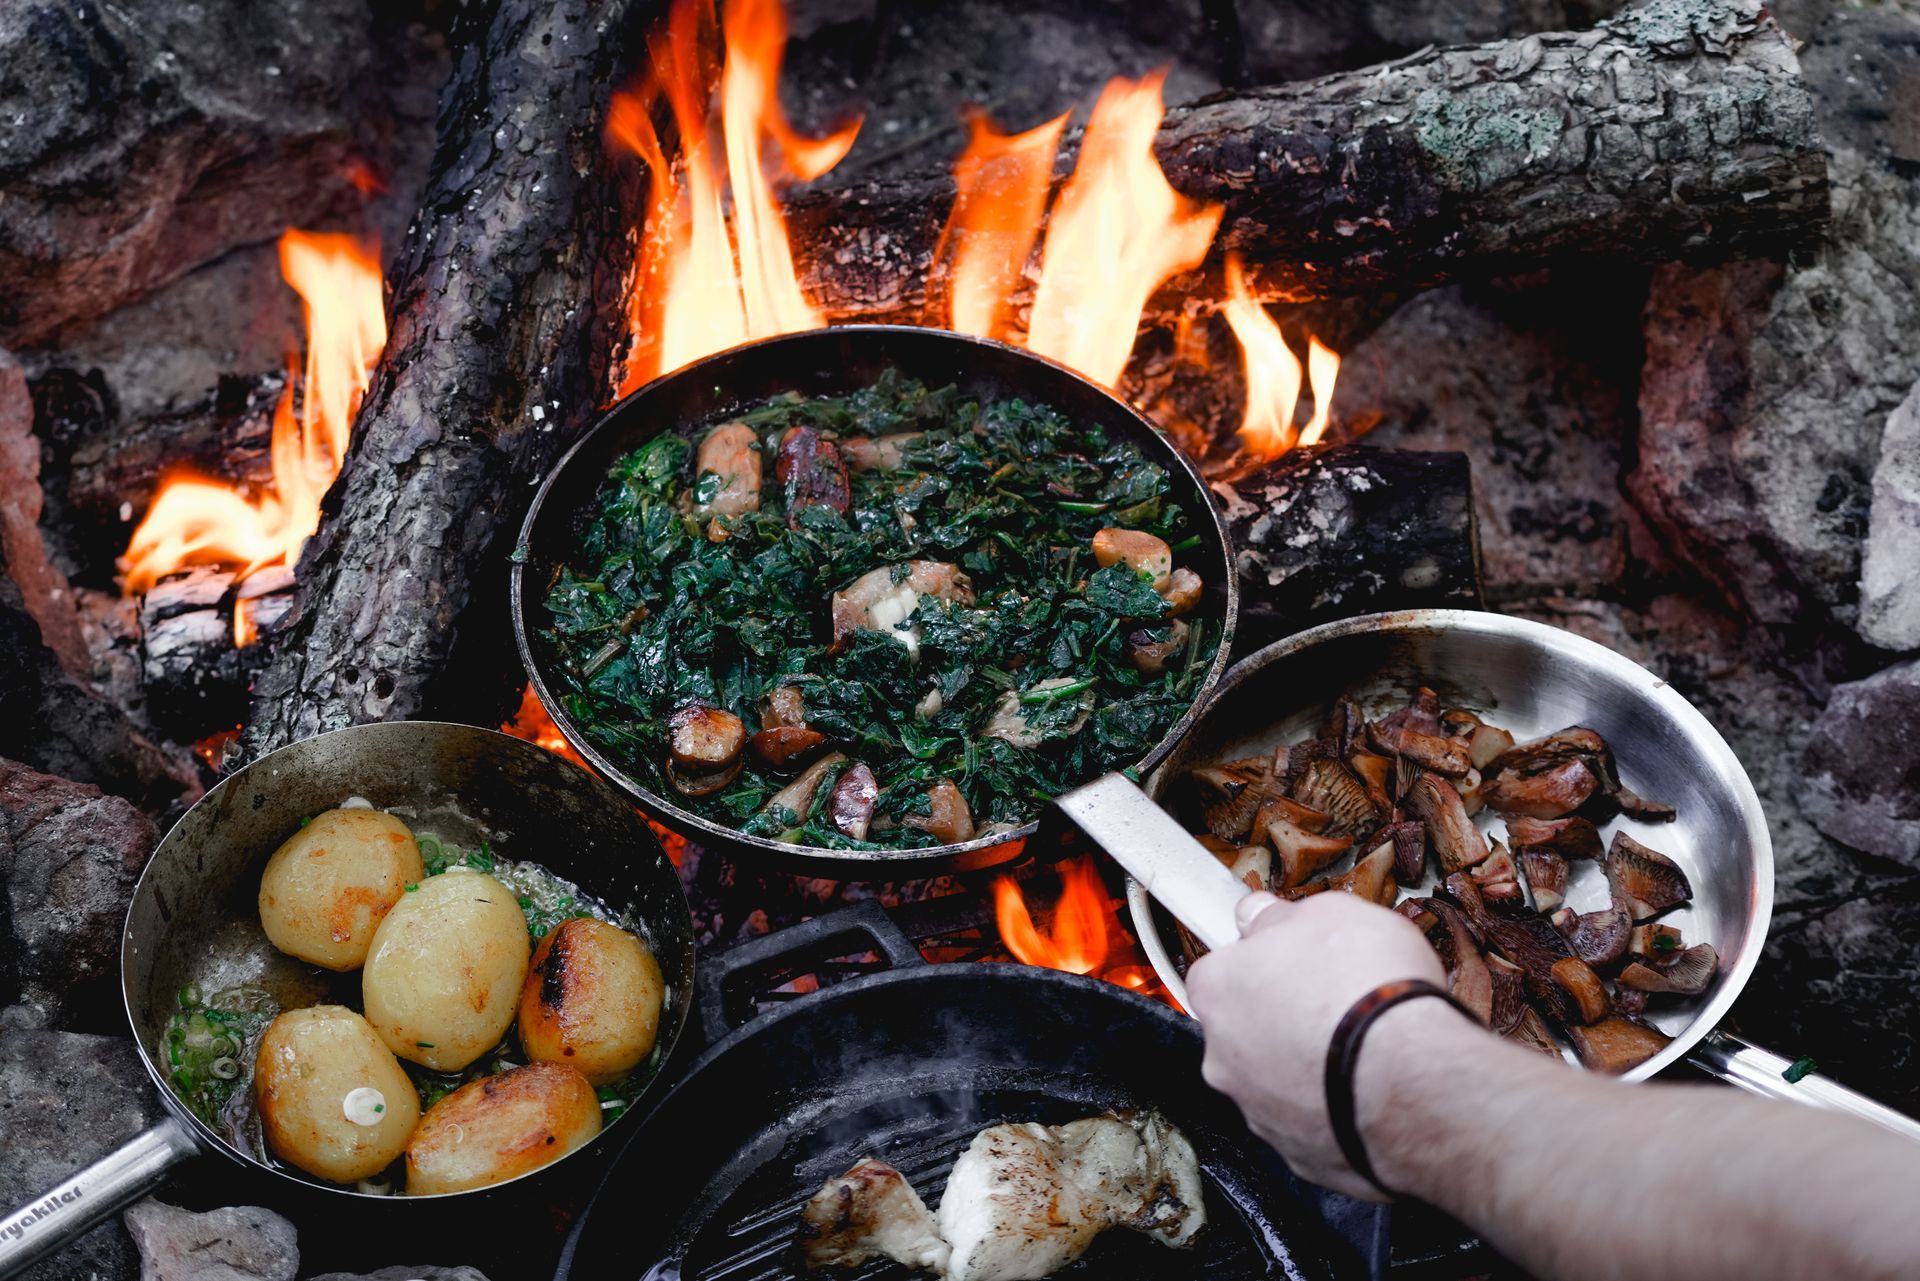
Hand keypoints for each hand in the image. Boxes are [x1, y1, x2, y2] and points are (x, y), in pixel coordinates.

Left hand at [1184, 890, 1452, 1199]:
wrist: (1415, 1080)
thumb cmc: (1368, 988)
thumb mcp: (1329, 914)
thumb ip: (1279, 917)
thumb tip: (1259, 914)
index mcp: (1218, 991)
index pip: (1220, 971)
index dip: (1261, 964)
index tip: (1293, 962)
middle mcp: (1222, 1058)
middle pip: (1244, 1031)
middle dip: (1283, 1020)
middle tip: (1337, 1006)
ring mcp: (1258, 1113)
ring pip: (1276, 1083)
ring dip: (1309, 1068)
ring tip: (1365, 1052)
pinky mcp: (1299, 1157)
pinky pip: (1312, 1125)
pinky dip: (1336, 1110)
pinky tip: (1373, 1092)